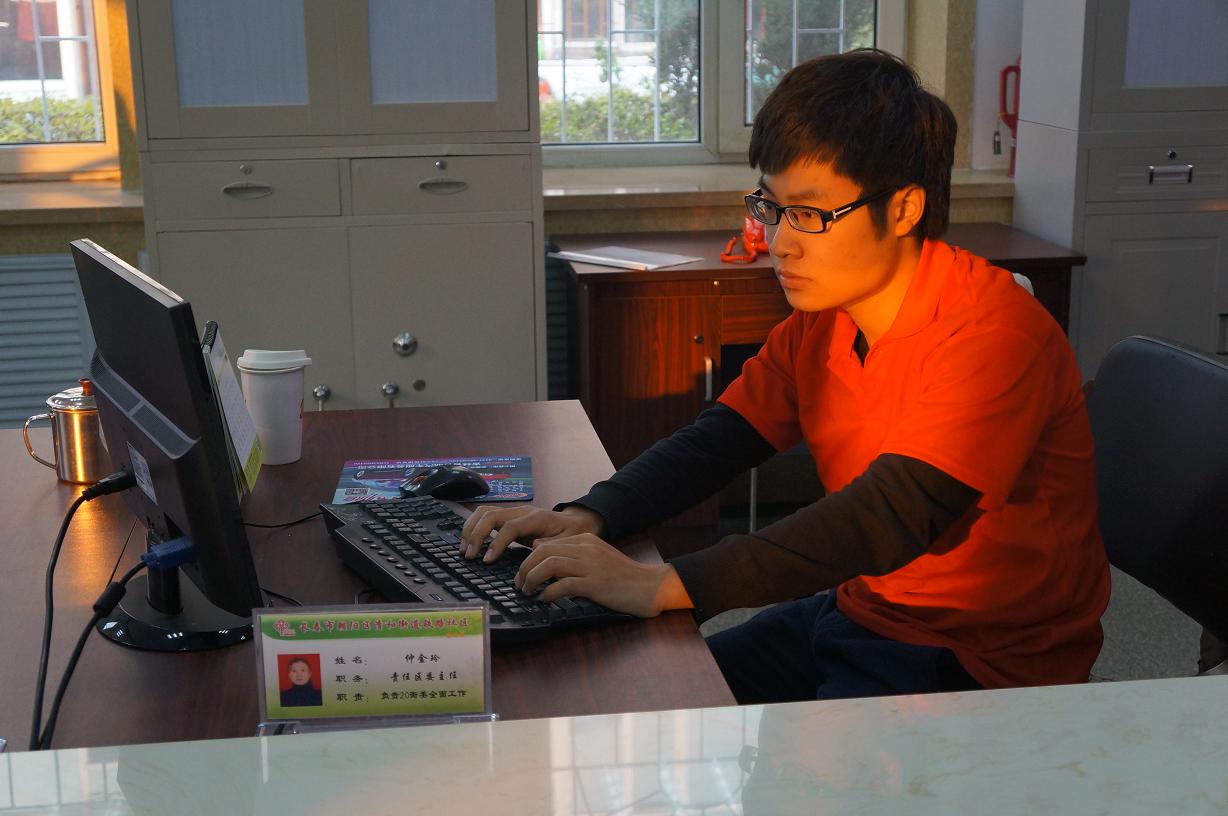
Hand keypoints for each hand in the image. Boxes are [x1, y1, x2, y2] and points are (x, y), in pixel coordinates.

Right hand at [459, 504, 602, 561]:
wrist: (574, 522)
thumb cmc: (570, 534)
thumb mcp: (566, 543)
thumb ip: (551, 546)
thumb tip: (534, 549)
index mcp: (536, 518)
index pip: (509, 527)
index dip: (496, 543)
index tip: (487, 561)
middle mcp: (521, 511)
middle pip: (491, 515)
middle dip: (476, 535)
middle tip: (469, 556)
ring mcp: (513, 512)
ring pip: (484, 512)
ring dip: (470, 529)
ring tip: (464, 549)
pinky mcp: (507, 517)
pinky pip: (485, 516)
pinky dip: (473, 526)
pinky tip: (469, 541)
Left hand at [514, 533, 692, 617]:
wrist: (650, 586)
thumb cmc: (624, 577)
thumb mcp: (597, 557)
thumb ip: (573, 554)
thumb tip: (541, 551)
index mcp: (585, 540)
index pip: (547, 543)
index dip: (529, 559)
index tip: (522, 572)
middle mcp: (586, 549)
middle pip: (543, 551)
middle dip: (525, 568)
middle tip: (519, 584)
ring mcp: (590, 566)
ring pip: (549, 565)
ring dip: (532, 579)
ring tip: (527, 591)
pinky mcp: (595, 584)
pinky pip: (564, 585)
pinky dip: (549, 592)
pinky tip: (544, 599)